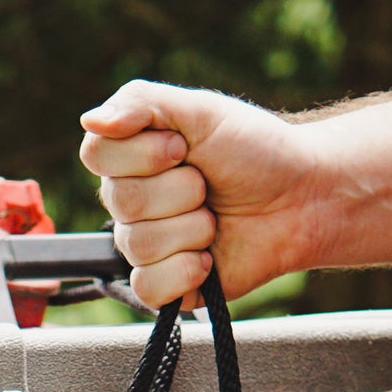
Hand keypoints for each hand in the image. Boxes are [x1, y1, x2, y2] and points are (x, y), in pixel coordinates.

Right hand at [80, 80, 327, 307]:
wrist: (302, 199)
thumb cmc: (255, 151)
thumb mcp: (200, 110)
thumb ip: (140, 104)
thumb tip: (89, 121)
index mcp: (132, 158)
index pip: (95, 155)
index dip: (142, 155)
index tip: (182, 149)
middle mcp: (131, 203)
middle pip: (121, 202)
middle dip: (180, 192)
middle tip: (209, 186)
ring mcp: (147, 246)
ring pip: (137, 245)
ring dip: (192, 229)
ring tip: (216, 221)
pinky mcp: (166, 286)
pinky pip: (148, 288)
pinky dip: (185, 272)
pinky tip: (210, 259)